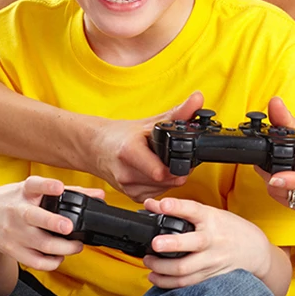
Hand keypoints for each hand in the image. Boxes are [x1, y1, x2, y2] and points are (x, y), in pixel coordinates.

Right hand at [0, 175, 100, 270]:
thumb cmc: (16, 200)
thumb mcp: (36, 190)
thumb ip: (71, 191)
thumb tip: (100, 195)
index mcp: (24, 191)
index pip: (34, 185)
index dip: (47, 186)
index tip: (59, 187)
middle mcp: (16, 211)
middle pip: (34, 217)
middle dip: (52, 223)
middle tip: (69, 227)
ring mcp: (13, 232)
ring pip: (38, 243)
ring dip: (62, 248)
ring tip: (78, 246)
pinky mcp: (11, 249)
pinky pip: (33, 261)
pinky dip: (50, 262)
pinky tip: (60, 257)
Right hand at [87, 92, 202, 200]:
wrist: (96, 148)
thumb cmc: (120, 135)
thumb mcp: (151, 121)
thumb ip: (179, 112)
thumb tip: (198, 98)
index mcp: (129, 152)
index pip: (161, 171)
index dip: (178, 165)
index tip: (182, 155)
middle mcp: (126, 173)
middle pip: (167, 180)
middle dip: (177, 169)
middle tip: (174, 156)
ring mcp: (128, 187)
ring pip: (165, 188)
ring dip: (170, 178)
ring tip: (162, 162)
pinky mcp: (132, 197)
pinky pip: (157, 194)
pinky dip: (161, 184)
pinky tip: (155, 171)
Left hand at [141, 196, 275, 288]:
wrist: (255, 251)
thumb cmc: (231, 229)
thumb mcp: (211, 214)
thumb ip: (182, 211)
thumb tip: (151, 205)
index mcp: (213, 219)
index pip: (194, 210)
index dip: (177, 207)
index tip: (163, 204)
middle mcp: (214, 240)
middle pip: (193, 244)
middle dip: (172, 244)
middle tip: (155, 244)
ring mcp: (212, 260)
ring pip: (185, 270)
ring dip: (162, 268)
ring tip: (149, 261)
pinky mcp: (210, 277)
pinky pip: (186, 283)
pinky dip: (167, 283)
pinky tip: (156, 277)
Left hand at [258, 96, 294, 213]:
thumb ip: (287, 119)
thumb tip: (274, 102)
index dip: (293, 180)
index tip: (275, 179)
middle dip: (274, 180)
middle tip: (263, 167)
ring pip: (288, 198)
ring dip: (274, 186)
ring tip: (271, 172)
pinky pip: (287, 203)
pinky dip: (278, 194)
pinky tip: (279, 182)